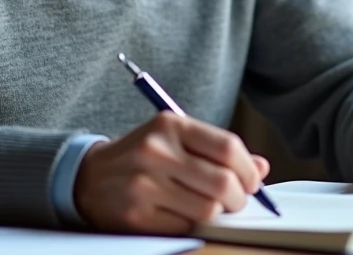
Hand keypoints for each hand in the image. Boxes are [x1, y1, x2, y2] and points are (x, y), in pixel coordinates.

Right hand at [74, 112, 270, 233]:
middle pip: (222, 182)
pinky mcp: (136, 215)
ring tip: (209, 207)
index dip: (249, 169)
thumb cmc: (143, 156)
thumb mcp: (176, 139)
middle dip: (239, 198)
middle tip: (236, 200)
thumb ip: (217, 150)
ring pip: (208, 209)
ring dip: (217, 213)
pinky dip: (192, 225)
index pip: (227, 147)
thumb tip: (262, 167)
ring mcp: (144, 184)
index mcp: (170, 125)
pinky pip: (185, 227)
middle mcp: (156, 151)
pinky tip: (183, 214)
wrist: (90, 176)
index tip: (253, 181)